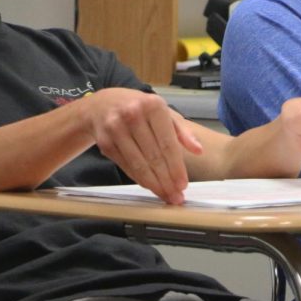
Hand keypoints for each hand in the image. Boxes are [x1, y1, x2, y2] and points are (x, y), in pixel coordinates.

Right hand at [81, 87, 201, 204]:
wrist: (102, 104)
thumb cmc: (140, 108)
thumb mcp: (164, 112)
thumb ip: (182, 131)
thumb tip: (198, 150)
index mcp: (153, 106)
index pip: (168, 143)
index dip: (176, 167)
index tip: (183, 184)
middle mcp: (133, 115)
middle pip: (154, 156)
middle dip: (167, 180)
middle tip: (176, 196)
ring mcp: (116, 129)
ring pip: (138, 164)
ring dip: (154, 184)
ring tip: (165, 195)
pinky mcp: (104, 142)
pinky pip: (126, 165)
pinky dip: (139, 179)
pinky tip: (150, 187)